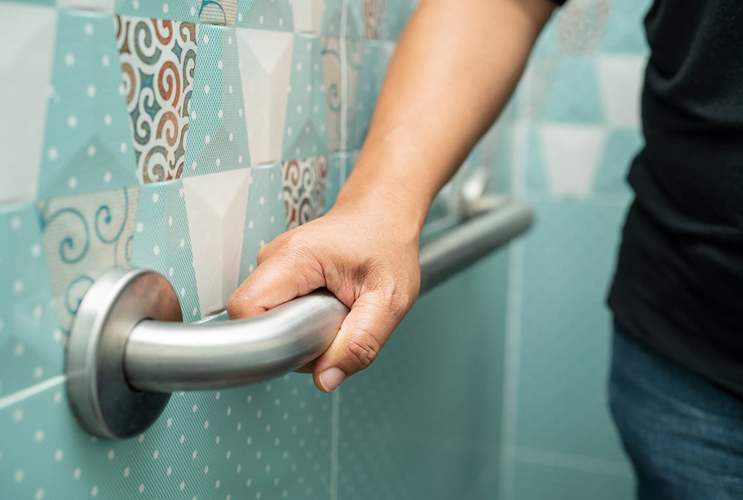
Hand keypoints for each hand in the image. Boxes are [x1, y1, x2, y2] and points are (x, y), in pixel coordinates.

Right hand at [227, 198, 421, 391]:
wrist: (383, 216)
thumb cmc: (387, 245)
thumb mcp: (389, 299)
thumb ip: (361, 343)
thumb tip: (326, 380)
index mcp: (295, 257)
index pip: (246, 310)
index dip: (269, 341)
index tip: (307, 346)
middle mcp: (274, 258)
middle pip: (255, 320)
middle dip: (292, 341)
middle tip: (334, 328)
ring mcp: (273, 267)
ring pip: (266, 320)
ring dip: (300, 333)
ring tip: (335, 314)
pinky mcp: (279, 277)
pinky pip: (276, 314)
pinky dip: (301, 322)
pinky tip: (326, 309)